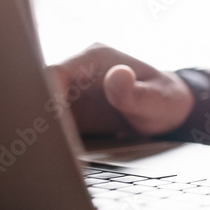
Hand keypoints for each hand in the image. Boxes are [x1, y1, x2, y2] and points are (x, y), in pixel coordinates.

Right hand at [47, 43, 193, 136]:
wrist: (170, 110)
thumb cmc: (165, 100)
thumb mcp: (157, 99)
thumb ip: (134, 92)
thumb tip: (117, 75)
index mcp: (96, 58)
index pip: (56, 71)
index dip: (46, 94)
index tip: (51, 120)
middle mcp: (79, 71)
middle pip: (42, 88)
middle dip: (39, 112)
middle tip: (47, 140)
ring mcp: (73, 90)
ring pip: (43, 105)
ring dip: (43, 126)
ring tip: (52, 148)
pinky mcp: (73, 110)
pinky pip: (54, 120)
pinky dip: (52, 134)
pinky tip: (58, 151)